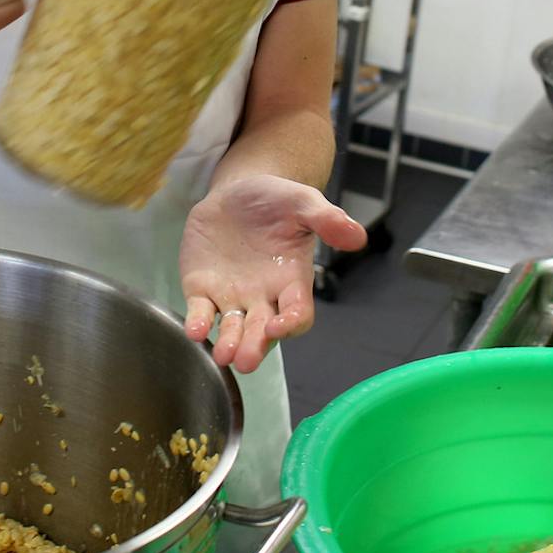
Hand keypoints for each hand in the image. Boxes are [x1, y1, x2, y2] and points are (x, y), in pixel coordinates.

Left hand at [180, 175, 365, 373]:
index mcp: (291, 281)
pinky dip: (198, 323)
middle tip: (246, 360)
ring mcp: (232, 296)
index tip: (278, 326)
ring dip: (228, 343)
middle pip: (261, 332)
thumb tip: (357, 236)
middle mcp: (263, 297)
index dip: (290, 324)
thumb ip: (327, 219)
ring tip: (224, 355)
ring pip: (232, 329)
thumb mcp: (303, 202)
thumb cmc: (275, 200)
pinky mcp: (202, 289)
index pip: (297, 313)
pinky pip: (200, 311)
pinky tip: (195, 330)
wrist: (236, 191)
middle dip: (254, 346)